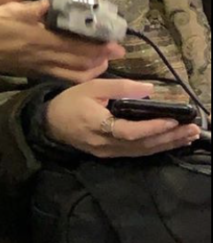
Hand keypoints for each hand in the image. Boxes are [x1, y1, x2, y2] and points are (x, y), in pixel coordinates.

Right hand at [0, 0, 124, 81]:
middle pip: (80, 62)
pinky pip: (62, 77)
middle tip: (118, 51)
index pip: (76, 45)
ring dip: (92, 69)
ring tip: (105, 61)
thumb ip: (31, 9)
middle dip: (102, 58)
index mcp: (39, 41)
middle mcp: (43, 58)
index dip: (98, 46)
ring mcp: (39, 68)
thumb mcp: (8, 12)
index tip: (115, 42)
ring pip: (73, 74)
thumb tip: (49, 5)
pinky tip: (85, 70)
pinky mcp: (34, 72)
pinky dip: (78, 76)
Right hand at [45, 78, 202, 158]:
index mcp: (98, 125)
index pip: (129, 131)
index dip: (152, 128)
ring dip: (167, 145)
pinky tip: (170, 143)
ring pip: (141, 151)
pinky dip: (155, 148)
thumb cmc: (70, 102)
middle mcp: (104, 144)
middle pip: (141, 145)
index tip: (173, 120)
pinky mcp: (109, 155)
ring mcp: (107, 152)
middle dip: (169, 137)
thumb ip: (120, 87)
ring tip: (189, 137)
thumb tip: (149, 89)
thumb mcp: (91, 87)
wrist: (49, 123)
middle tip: (193, 129)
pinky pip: (136, 153)